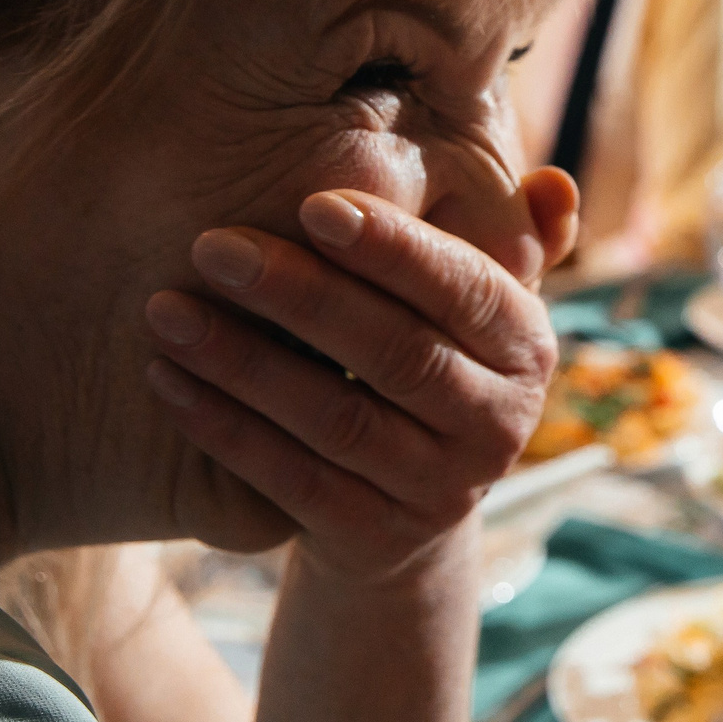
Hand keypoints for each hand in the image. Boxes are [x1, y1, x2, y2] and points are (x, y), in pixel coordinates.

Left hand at [142, 175, 573, 582]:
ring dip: (244, 363)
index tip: (313, 204)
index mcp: (526, 346)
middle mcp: (499, 423)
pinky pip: (293, 482)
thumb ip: (508, 233)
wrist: (404, 511)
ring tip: (166, 311)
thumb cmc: (426, 362)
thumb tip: (557, 182)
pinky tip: (169, 380)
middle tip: (211, 245)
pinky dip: (227, 431)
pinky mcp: (375, 539)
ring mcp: (440, 491)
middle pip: (396, 354)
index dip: (394, 248)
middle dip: (299, 295)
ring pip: (336, 420)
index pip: (466, 289)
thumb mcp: (471, 303)